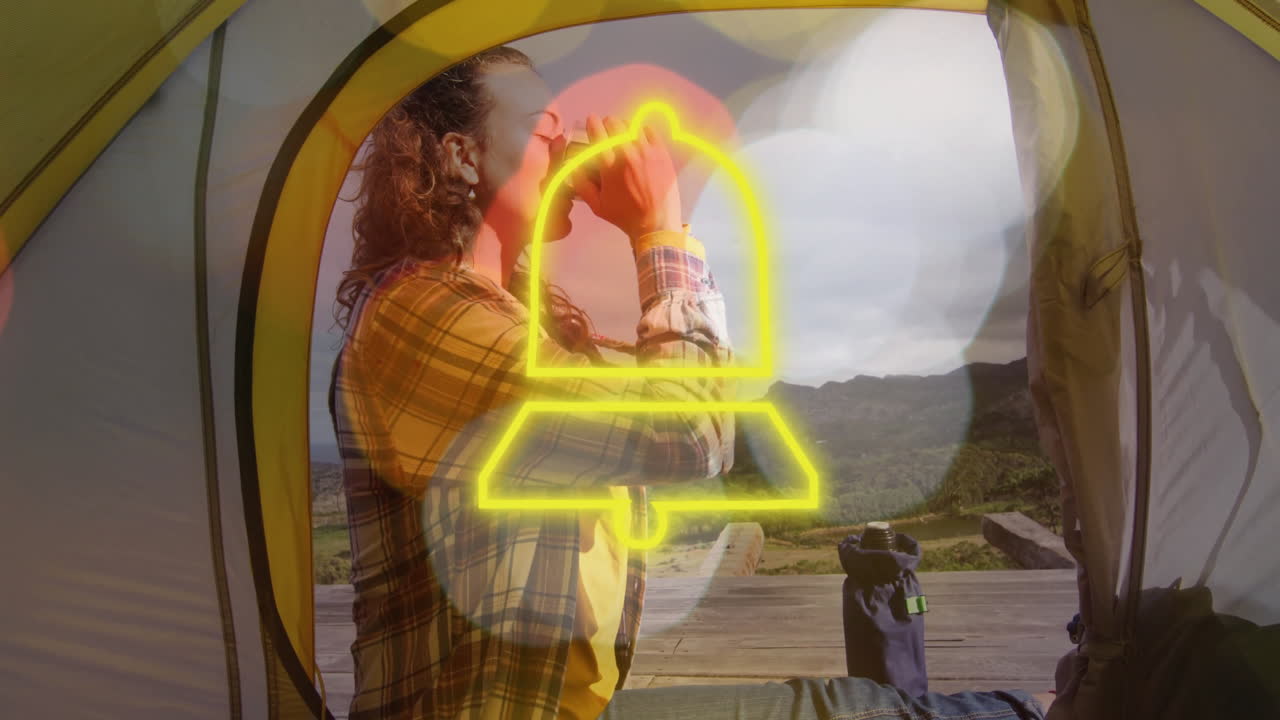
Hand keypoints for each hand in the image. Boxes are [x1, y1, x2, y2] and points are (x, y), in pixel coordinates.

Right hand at [568, 114, 682, 241]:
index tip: (592, 121)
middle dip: (608, 125)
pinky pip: (650, 131)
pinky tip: (640, 138)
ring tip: (624, 135)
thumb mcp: (597, 206)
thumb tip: (573, 169)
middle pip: (615, 124)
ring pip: (632, 125)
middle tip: (608, 131)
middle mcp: (627, 155)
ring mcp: (647, 152)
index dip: (593, 123)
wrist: (656, 224)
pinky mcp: (661, 154)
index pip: (597, 133)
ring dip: (625, 127)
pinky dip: (642, 131)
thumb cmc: (626, 217)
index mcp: (609, 166)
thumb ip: (582, 185)